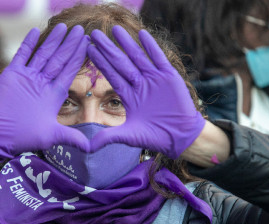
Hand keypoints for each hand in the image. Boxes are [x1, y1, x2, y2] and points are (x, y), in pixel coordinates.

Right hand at [0, 24, 90, 157]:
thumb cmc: (23, 138)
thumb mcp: (51, 136)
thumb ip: (71, 138)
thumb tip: (92, 148)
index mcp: (54, 94)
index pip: (69, 71)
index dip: (78, 57)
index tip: (88, 43)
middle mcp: (43, 83)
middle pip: (59, 59)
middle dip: (69, 44)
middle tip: (80, 29)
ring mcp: (28, 77)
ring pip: (43, 54)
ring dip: (52, 41)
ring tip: (62, 26)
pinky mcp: (12, 75)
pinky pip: (21, 56)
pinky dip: (28, 44)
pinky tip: (35, 31)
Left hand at [87, 26, 204, 158]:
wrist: (180, 136)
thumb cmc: (155, 136)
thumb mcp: (129, 137)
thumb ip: (109, 137)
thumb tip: (88, 147)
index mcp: (129, 95)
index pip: (111, 75)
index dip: (100, 62)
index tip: (88, 49)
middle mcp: (140, 84)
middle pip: (121, 62)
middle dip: (108, 48)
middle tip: (94, 33)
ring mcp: (154, 79)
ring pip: (137, 57)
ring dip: (126, 43)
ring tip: (115, 30)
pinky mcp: (169, 77)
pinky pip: (159, 59)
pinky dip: (151, 47)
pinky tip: (142, 34)